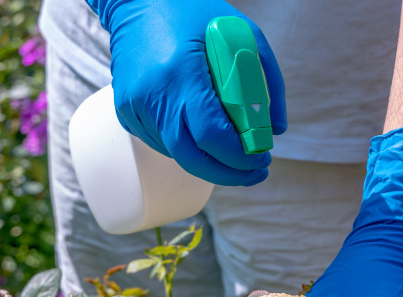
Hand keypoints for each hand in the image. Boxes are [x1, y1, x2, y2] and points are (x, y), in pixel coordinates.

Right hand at [86, 0, 286, 185]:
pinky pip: (162, 142)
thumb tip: (276, 129)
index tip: (262, 160)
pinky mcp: (126, 110)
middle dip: (228, 173)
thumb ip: (267, 80)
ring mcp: (135, 105)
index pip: (212, 135)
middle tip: (253, 172)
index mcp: (182, 72)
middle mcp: (154, 94)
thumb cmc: (193, 12)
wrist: (136, 2)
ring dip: (209, 161)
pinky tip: (204, 136)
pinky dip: (187, 146)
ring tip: (234, 152)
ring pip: (177, 153)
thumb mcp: (243, 33)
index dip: (239, 157)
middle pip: (192, 157)